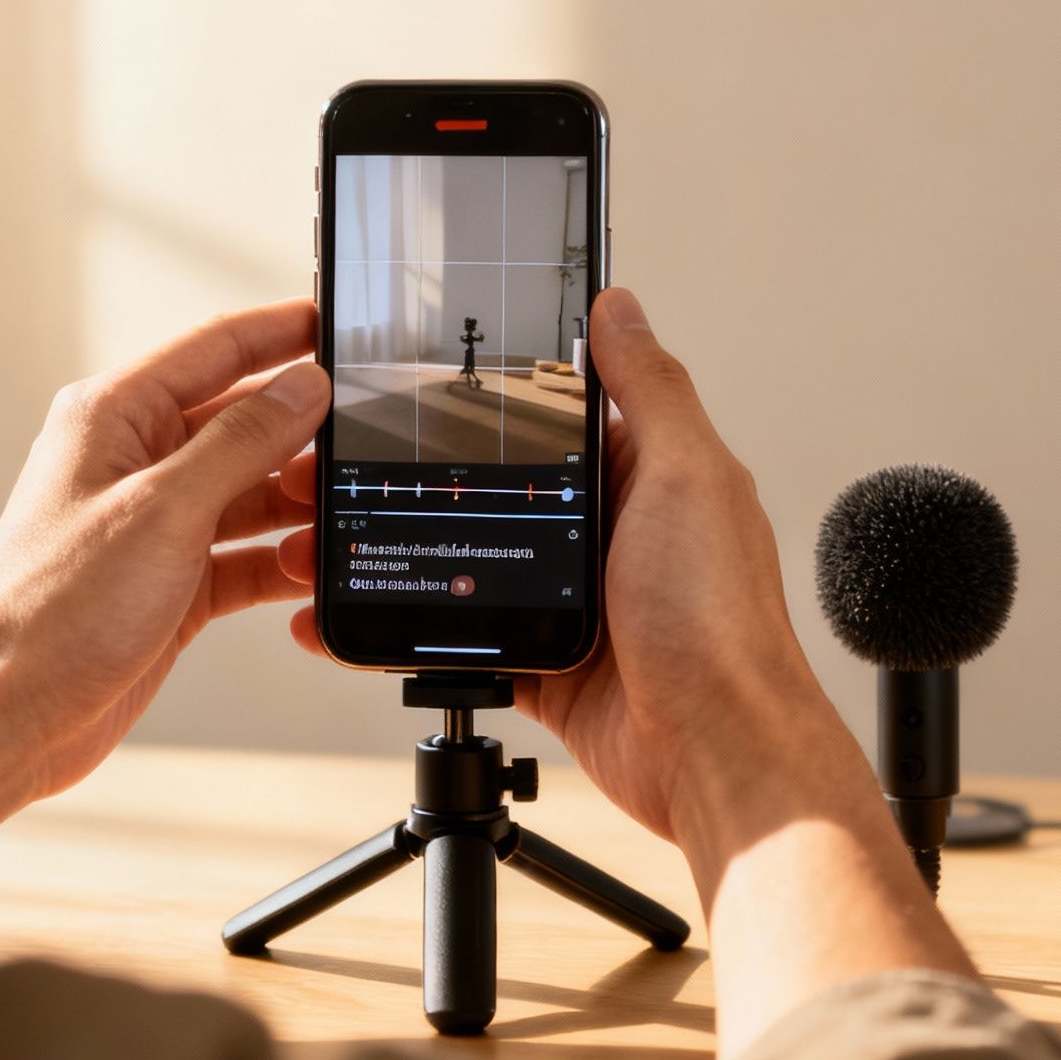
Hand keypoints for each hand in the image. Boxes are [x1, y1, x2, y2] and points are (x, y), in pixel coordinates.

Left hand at [0, 297, 328, 798]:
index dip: (282, 332)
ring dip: (297, 506)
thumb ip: (242, 441)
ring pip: (251, 492)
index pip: (216, 349)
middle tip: (364, 440)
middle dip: (303, 434)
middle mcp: (133, 462)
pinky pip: (246, 555)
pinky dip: (281, 563)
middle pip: (242, 422)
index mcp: (113, 417)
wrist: (13, 715)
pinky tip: (311, 572)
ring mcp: (156, 524)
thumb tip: (302, 386)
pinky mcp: (173, 582)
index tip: (341, 326)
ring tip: (341, 516)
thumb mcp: (164, 509)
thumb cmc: (53, 611)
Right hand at [284, 288, 836, 849]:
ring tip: (339, 533)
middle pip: (505, 487)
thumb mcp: (685, 476)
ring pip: (478, 562)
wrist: (715, 753)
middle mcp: (611, 536)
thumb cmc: (720, 623)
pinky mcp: (548, 666)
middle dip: (433, 478)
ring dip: (414, 553)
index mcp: (649, 476)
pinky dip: (416, 632)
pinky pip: (467, 637)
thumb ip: (650, 388)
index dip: (501, 392)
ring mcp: (576, 603)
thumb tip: (620, 306)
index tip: (428, 371)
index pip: (564, 414)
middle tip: (352, 459)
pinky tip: (364, 620)